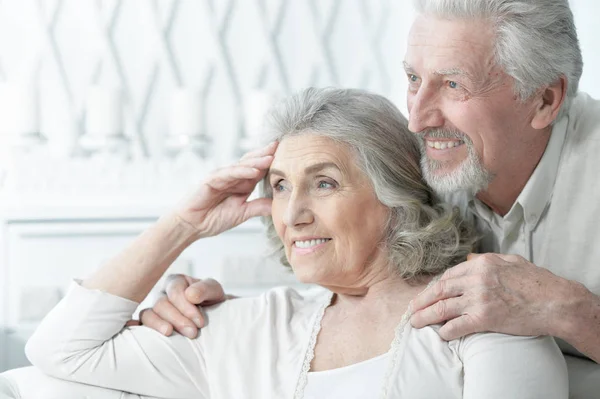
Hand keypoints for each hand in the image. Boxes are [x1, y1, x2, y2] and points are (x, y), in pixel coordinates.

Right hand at [139, 274, 232, 338]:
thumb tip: (190, 295)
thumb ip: (205, 288)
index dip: (186, 306)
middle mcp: (162, 294)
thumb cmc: (212, 302)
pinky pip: (139, 326)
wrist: (214, 319)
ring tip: (169, 333)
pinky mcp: (149, 325)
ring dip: (159, 325)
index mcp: (176, 282)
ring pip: (147, 315)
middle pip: (161, 304)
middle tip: (192, 333)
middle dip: (177, 319)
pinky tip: (145, 336)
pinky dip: (138, 329)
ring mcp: (153, 310)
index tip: (200, 322)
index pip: (175, 290)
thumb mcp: (215, 291)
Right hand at [174, 141, 277, 238]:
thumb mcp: (242, 213)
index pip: (259, 169)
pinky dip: (242, 171)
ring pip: (242, 165)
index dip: (272, 162)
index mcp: (242, 183)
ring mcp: (222, 176)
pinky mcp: (212, 179)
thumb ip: (258, 207)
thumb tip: (277, 205)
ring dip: (257, 161)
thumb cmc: (213, 218)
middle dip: (267, 154)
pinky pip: (229, 173)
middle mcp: (233, 177)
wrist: (192, 225)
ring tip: (272, 157)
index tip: (288, 156)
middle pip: (252, 161)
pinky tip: (253, 170)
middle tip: (282, 146)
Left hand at [409, 253, 573, 339]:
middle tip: (412, 309)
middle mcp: (476, 279)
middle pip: (440, 290)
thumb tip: (470, 257)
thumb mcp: (510, 261)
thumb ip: (488, 259)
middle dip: (422, 300)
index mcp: (481, 263)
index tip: (428, 294)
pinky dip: (446, 331)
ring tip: (416, 323)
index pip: (449, 275)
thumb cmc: (538, 281)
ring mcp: (479, 298)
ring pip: (443, 307)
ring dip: (426, 317)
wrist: (557, 302)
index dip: (435, 287)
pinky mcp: (485, 318)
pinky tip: (441, 334)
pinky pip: (457, 325)